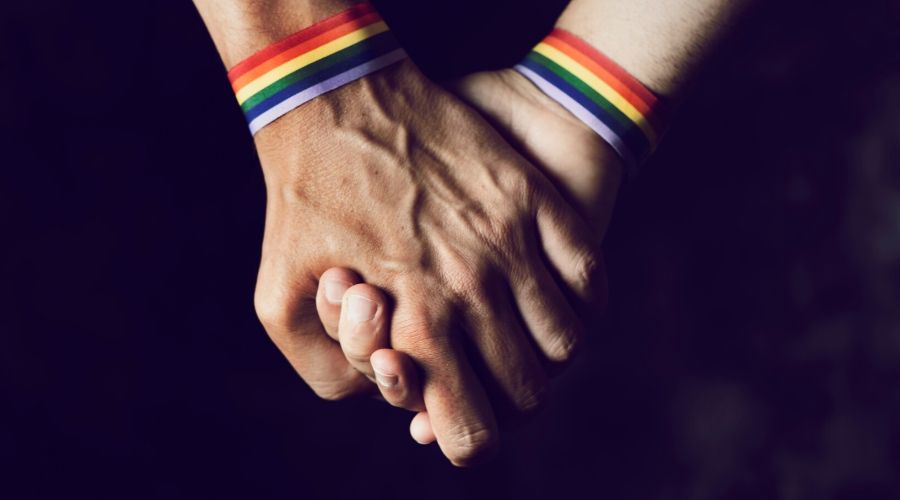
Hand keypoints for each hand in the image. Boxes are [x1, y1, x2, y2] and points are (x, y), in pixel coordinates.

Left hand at [253, 59, 601, 464]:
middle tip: (484, 379)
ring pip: (564, 343)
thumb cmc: (301, 203)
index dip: (466, 442)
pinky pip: (589, 279)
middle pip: (526, 392)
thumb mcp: (277, 302)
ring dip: (545, 357)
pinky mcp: (532, 200)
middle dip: (505, 402)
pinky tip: (556, 302)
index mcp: (415, 324)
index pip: (472, 432)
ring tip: (519, 340)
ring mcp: (510, 242)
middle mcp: (472, 290)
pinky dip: (582, 306)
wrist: (333, 98)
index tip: (458, 424)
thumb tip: (380, 403)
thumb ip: (327, 373)